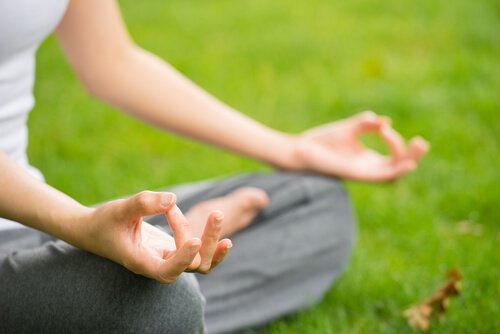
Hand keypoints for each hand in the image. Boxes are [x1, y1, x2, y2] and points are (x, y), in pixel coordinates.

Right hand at [82, 191, 231, 283]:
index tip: (195, 239)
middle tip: (215, 213)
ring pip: (199, 263)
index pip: (167, 270)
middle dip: (207, 241)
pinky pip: (197, 257)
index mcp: (141, 260)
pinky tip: (220, 231)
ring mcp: (166, 260)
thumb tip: (173, 199)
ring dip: (213, 244)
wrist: (95, 230)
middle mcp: (156, 264)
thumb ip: (144, 203)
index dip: (183, 258)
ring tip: (219, 217)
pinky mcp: (171, 252)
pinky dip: (210, 246)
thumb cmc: (105, 221)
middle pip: (192, 266)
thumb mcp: (120, 209)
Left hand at [293, 111, 429, 181]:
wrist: (299, 151)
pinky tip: (406, 162)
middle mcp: (368, 168)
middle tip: (422, 142)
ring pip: (394, 174)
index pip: (394, 156)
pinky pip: (381, 178)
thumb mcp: (347, 130)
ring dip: (409, 161)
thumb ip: (365, 125)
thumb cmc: (320, 142)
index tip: (382, 127)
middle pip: (400, 167)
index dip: (396, 141)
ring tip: (418, 145)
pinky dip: (395, 171)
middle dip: (414, 155)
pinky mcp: (355, 174)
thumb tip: (385, 121)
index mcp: (367, 160)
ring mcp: (362, 173)